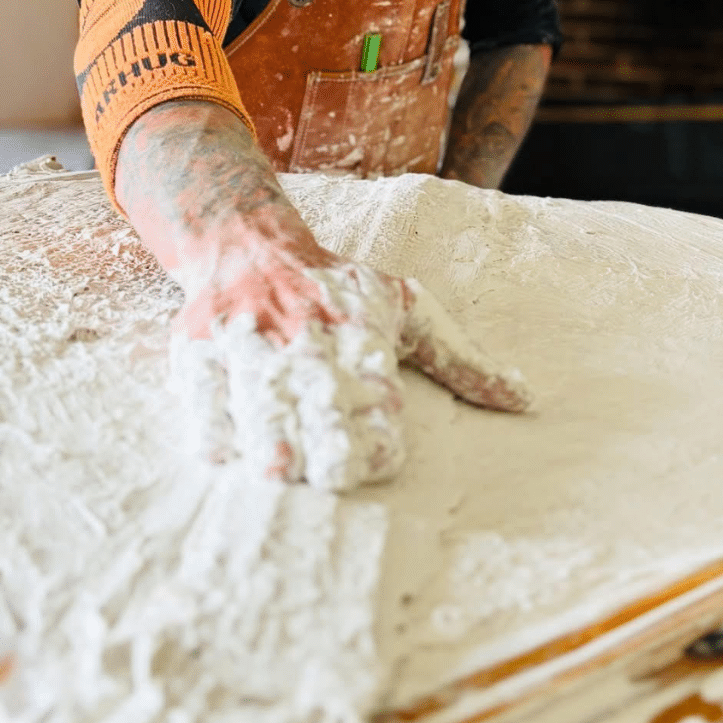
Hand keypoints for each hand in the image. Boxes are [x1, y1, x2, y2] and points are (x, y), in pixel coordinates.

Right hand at [169, 260, 531, 491]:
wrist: (248, 246)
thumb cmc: (337, 290)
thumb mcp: (407, 310)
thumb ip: (462, 360)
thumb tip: (525, 401)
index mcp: (361, 331)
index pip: (377, 404)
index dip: (379, 443)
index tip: (378, 453)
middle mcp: (306, 339)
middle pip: (319, 421)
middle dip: (327, 462)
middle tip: (329, 476)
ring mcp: (247, 349)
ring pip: (262, 426)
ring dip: (277, 462)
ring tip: (287, 476)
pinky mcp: (198, 357)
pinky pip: (207, 421)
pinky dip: (225, 450)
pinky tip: (240, 458)